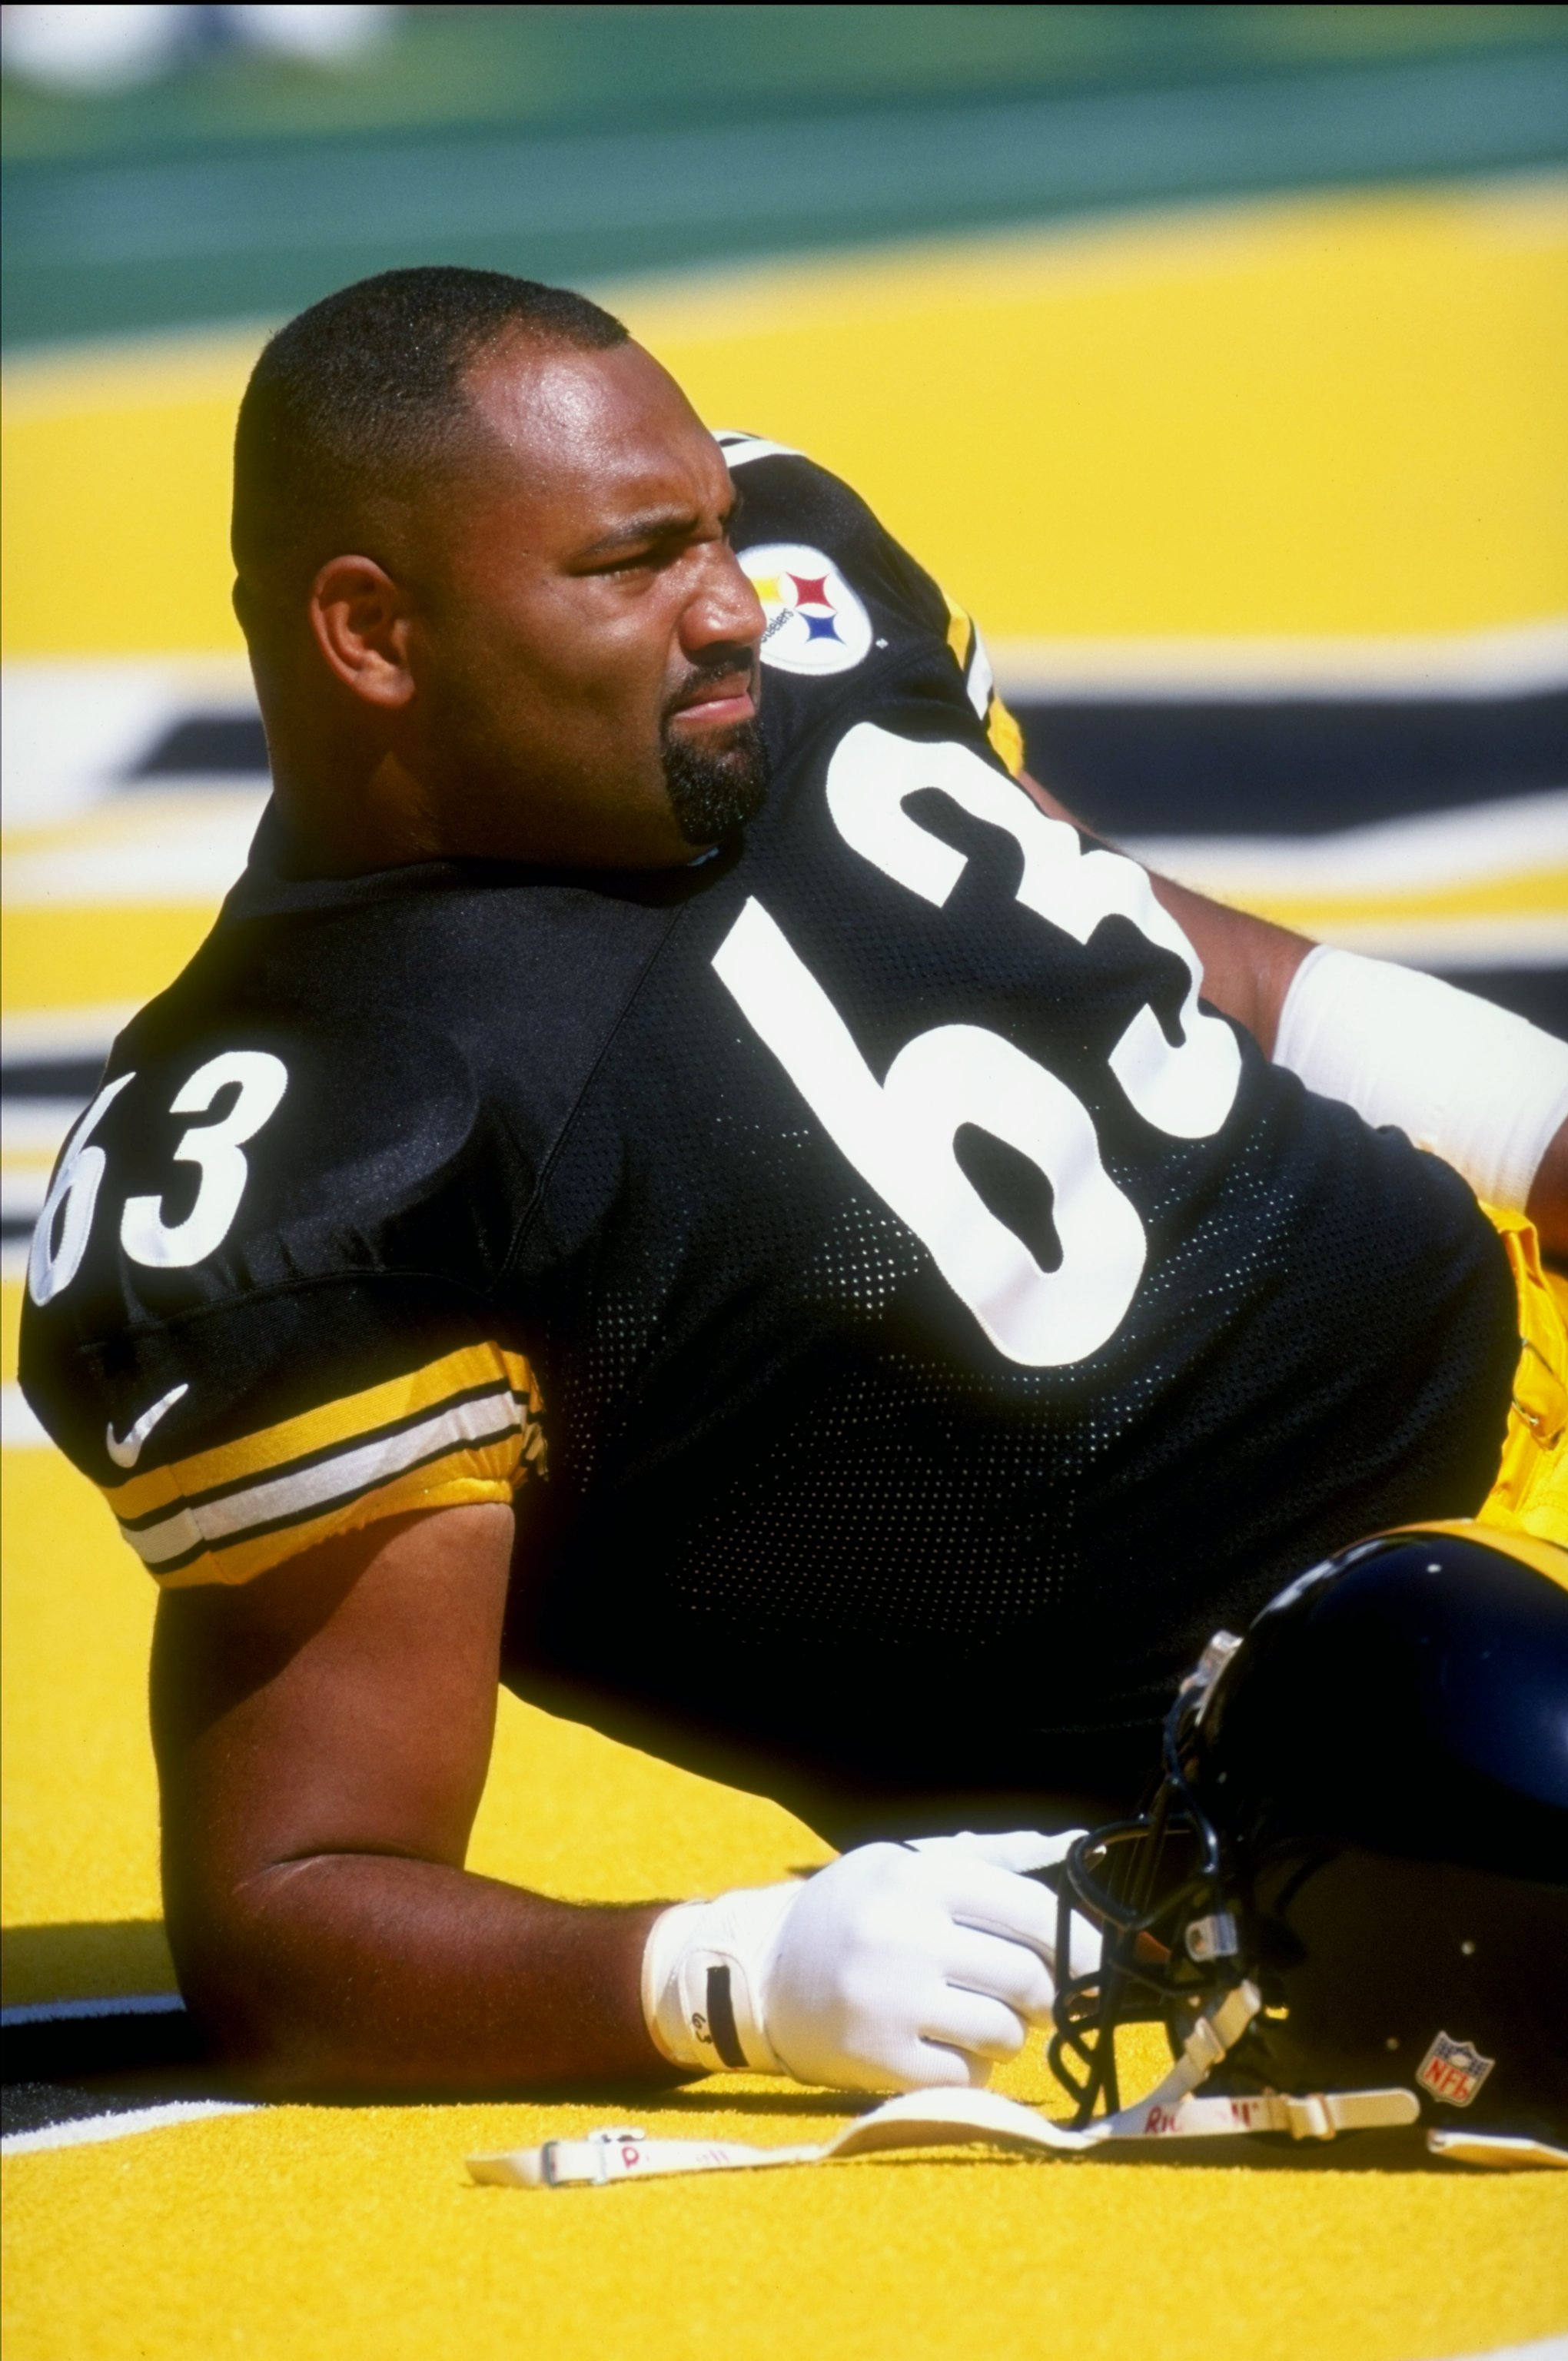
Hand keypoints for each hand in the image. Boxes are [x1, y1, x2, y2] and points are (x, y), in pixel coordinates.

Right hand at [641, 1830, 1099, 2093]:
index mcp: (919, 1877)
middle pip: (1028, 1978)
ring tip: (975, 2018)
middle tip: (1035, 1997)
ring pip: (1005, 2033)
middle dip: (1046, 1995)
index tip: (1091, 1961)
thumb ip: (990, 1858)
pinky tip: (943, 2047)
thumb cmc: (851, 1911)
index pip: (1032, 1911)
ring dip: (1007, 2033)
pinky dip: (971, 2069)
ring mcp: (891, 2002)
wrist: (759, 1973)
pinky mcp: (879, 2061)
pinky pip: (968, 2078)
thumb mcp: (905, 1862)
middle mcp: (906, 1935)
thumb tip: (1074, 1844)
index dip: (1076, 1941)